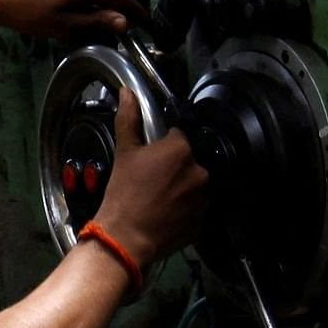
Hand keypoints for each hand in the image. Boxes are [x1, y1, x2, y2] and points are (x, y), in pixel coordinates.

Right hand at [93, 86, 207, 261]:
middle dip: (175, 168)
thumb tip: (127, 91)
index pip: (179, 137)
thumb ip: (128, 118)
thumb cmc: (124, 191)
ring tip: (160, 199)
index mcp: (182, 150)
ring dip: (182, 189)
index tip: (153, 158)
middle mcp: (200, 172)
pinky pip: (195, 210)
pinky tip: (166, 215)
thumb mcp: (124, 151)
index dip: (164, 145)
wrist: (126, 236)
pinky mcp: (202, 222)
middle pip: (190, 162)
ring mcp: (203, 199)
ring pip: (194, 186)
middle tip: (153, 181)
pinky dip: (184, 211)